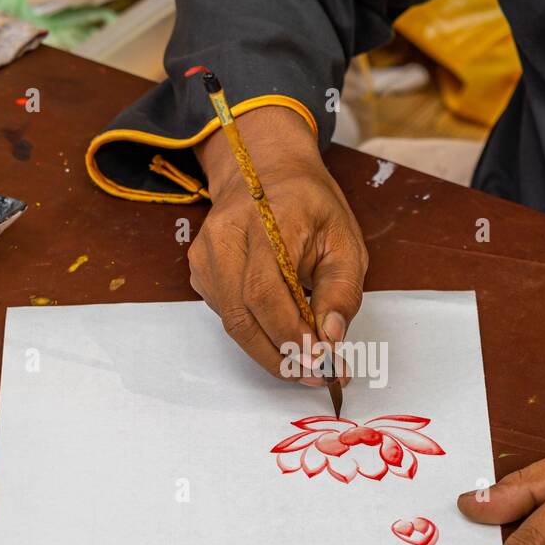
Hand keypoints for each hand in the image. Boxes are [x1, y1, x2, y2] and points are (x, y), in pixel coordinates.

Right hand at [190, 106, 367, 383]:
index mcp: (267, 221)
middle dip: (279, 355)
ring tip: (302, 365)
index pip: (265, 292)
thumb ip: (342, 291)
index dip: (290, 335)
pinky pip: (226, 313)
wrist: (264, 169)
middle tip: (313, 376)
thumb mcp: (344, 239)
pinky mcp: (200, 269)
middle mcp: (226, 236)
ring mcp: (205, 254)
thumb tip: (331, 338)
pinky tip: (280, 335)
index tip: (322, 361)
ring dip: (267, 351)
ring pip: (231, 320)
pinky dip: (254, 333)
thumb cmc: (310, 206)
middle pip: (241, 315)